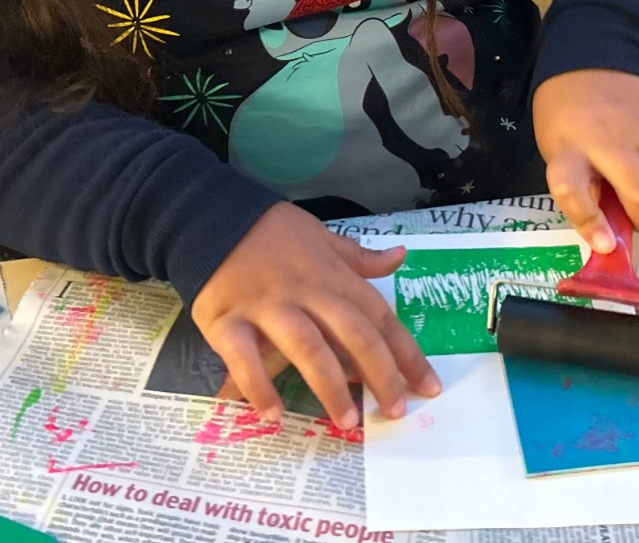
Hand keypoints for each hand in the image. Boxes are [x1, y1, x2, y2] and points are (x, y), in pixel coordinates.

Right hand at [192, 203, 440, 428]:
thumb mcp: (322, 237)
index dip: (406, 353)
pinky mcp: (228, 322)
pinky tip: (274, 416)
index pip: (379, 317)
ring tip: (347, 421)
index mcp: (333, 276)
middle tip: (395, 412)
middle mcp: (307, 293)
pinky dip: (259, 388)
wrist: (210, 217)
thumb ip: (359, 257)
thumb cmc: (272, 233)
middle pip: (353, 335)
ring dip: (330, 387)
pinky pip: (245, 360)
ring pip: (307, 348)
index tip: (428, 386)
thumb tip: (400, 256)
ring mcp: (267, 308)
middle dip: (379, 375)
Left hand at [533, 69, 638, 250]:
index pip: (573, 191)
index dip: (589, 222)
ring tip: (634, 176)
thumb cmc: (566, 113)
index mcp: (568, 151)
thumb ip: (580, 182)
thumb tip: (607, 222)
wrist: (591, 57)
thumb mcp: (557, 148)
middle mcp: (607, 141)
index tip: (606, 245)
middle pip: (638, 191)